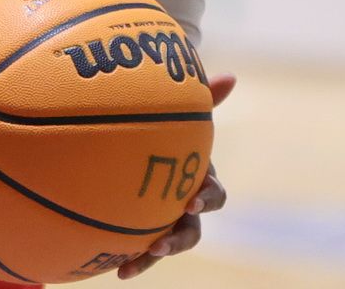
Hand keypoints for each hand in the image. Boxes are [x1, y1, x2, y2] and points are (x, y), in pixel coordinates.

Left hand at [118, 72, 234, 279]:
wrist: (143, 154)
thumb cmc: (168, 133)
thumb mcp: (182, 117)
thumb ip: (203, 100)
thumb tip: (232, 76)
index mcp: (199, 181)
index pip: (214, 195)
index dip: (207, 197)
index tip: (192, 198)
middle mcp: (185, 207)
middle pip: (192, 230)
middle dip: (179, 239)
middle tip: (160, 245)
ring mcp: (164, 223)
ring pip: (164, 246)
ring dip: (150, 258)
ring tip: (129, 267)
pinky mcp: (141, 232)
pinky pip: (137, 250)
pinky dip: (130, 260)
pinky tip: (113, 269)